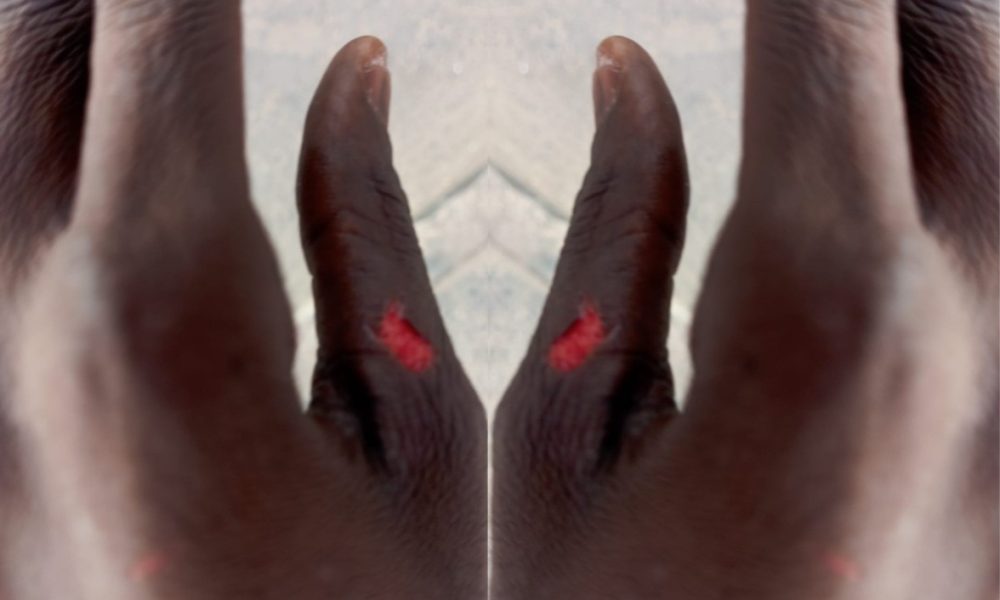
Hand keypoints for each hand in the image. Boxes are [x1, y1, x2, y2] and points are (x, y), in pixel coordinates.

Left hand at [0, 3, 484, 597]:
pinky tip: (85, 156)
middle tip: (189, 3)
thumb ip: (375, 230)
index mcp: (165, 308)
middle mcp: (8, 321)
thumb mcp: (419, 434)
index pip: (159, 21)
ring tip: (145, 47)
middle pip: (28, 40)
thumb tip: (355, 74)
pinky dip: (28, 148)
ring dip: (59, 48)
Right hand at [494, 4, 997, 596]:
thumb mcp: (564, 436)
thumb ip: (608, 228)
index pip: (828, 18)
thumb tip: (626, 71)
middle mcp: (986, 324)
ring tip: (833, 55)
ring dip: (926, 51)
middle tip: (789, 2)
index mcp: (824, 308)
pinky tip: (897, 167)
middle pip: (962, 37)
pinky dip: (960, 154)